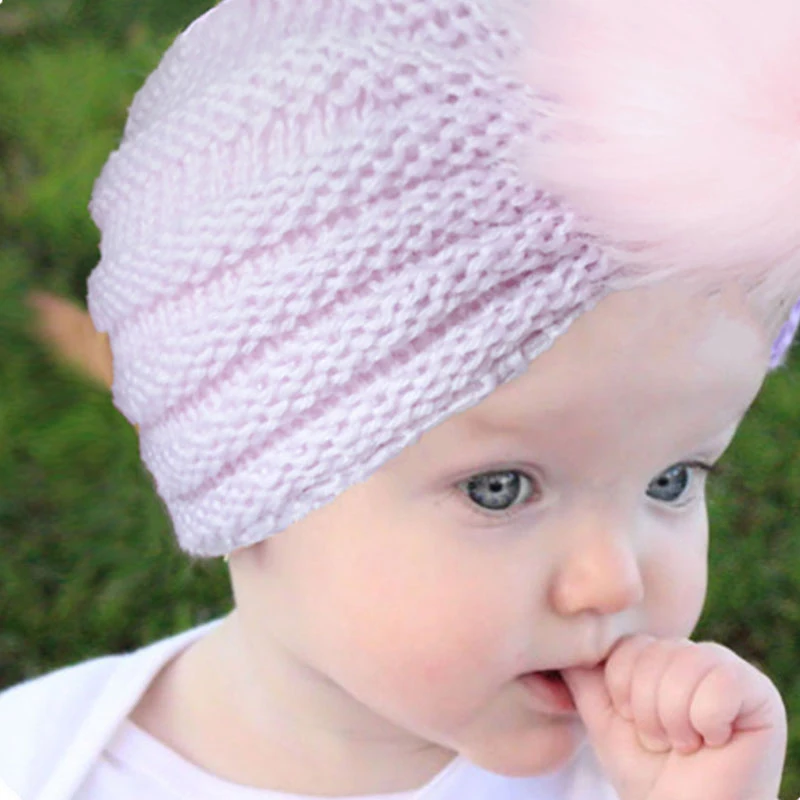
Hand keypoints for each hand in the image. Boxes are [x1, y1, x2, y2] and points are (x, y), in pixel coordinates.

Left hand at [562, 635, 785, 799]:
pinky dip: (707, 722)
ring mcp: (729, 671)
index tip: (635, 726)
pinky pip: (720, 683)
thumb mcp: (602, 715)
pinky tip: (715, 743)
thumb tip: (553, 636)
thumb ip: (582, 672)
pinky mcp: (759, 694)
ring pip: (684, 665)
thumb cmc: (644, 773)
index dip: (622, 692)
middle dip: (648, 710)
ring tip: (687, 745)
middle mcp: (695, 655)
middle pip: (654, 654)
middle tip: (665, 742)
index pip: (628, 645)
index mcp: (660, 656)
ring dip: (674, 720)